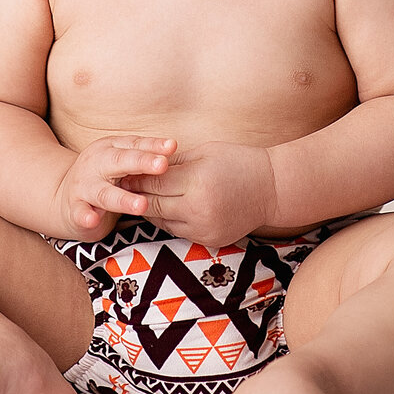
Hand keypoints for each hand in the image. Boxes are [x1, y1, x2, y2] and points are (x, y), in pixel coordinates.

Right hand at [54, 134, 173, 239]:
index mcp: (110, 149)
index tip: (172, 146)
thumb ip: (143, 155)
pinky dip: (85, 217)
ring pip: (104, 193)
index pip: (134, 145)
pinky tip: (92, 220)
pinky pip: (80, 213)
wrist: (62, 195)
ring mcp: (84, 187)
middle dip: (141, 163)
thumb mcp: (121, 161)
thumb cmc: (103, 176)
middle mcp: (96, 164)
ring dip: (123, 199)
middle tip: (162, 165)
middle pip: (120, 162)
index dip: (153, 146)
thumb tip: (173, 146)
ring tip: (141, 205)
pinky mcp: (74, 209)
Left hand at [133, 141, 276, 247]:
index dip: (136, 177)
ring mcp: (204, 229)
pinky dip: (167, 220)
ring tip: (137, 197)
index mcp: (197, 182)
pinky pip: (177, 231)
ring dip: (149, 209)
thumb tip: (142, 165)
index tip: (122, 170)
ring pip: (162, 222)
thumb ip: (172, 163)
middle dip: (136, 195)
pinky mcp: (209, 241)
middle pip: (154, 204)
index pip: (154, 183)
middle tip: (121, 185)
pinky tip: (161, 208)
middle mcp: (199, 210)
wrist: (273, 188)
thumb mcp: (204, 153)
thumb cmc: (238, 161)